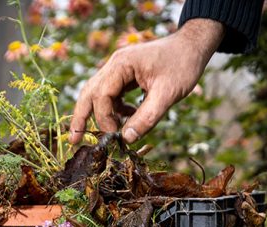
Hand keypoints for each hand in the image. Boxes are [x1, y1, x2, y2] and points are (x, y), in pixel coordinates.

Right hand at [69, 19, 224, 144]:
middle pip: (89, 93)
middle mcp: (115, 65)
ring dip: (96, 115)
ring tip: (99, 136)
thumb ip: (147, 117)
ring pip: (97, 94)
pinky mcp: (126, 75)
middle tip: (73, 140)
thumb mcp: (168, 94)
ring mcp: (119, 70)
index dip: (105, 119)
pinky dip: (114, 109)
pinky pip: (111, 95)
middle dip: (81, 117)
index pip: (102, 95)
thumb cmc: (183, 64)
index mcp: (122, 65)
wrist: (193, 46)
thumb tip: (127, 140)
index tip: (114, 137)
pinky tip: (128, 118)